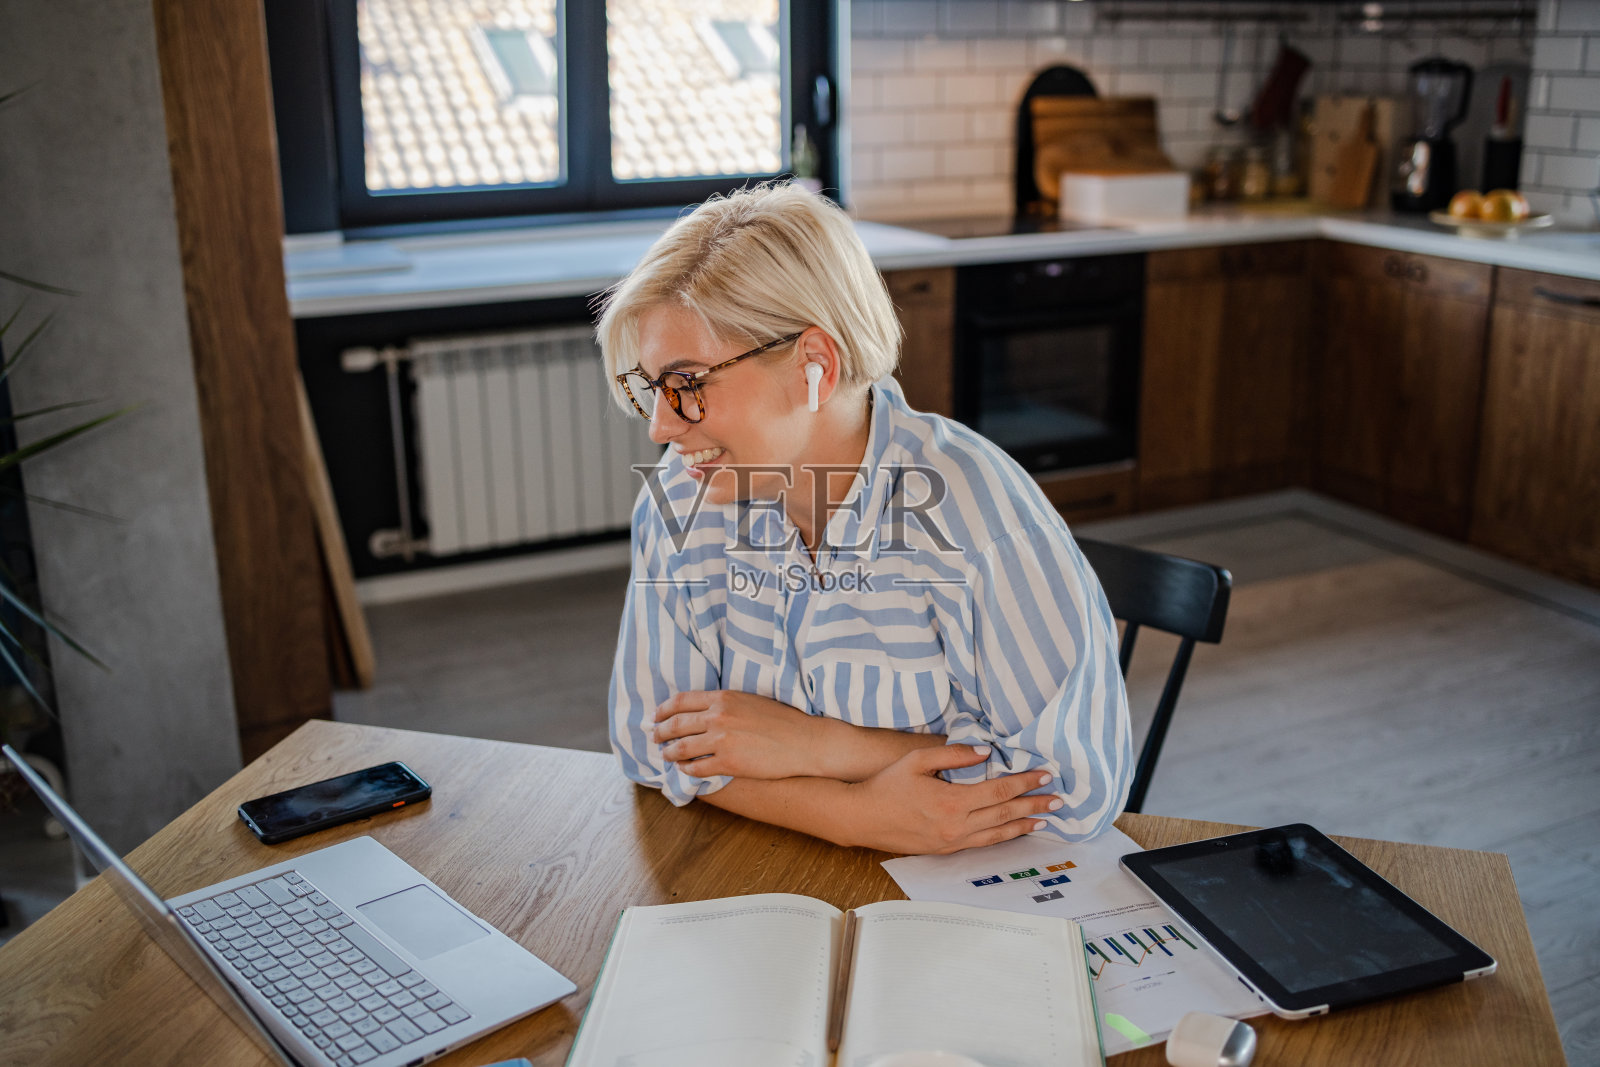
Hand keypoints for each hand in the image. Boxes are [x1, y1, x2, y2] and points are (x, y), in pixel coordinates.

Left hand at [653, 690, 833, 779]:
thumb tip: (701, 709)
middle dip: (660, 732)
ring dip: (669, 753)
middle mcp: (718, 717)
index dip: (663, 710)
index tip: (656, 716)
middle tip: (655, 738)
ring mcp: (722, 741)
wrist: (804, 741)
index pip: (680, 701)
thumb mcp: (749, 700)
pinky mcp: (729, 763)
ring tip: (666, 756)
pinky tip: (686, 770)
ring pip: (681, 748)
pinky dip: (686, 770)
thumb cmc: (781, 720)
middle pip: (676, 724)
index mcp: (723, 698)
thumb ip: (723, 702)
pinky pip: (697, 769)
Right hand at [843, 744, 1061, 854]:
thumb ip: (954, 754)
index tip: (1045, 775)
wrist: (862, 818)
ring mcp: (952, 841)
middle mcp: (956, 826)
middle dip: (1034, 805)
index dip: (1025, 782)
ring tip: (1046, 818)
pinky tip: (1015, 830)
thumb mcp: (918, 760)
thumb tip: (986, 751)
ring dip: (1024, 824)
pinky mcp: (946, 850)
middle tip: (1059, 798)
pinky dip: (1004, 836)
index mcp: (951, 801)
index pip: (999, 790)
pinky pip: (983, 843)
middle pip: (1005, 813)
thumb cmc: (887, 785)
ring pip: (998, 833)